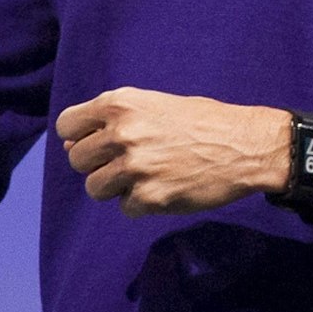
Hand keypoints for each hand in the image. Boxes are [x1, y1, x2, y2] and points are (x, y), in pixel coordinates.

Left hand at [57, 88, 293, 218]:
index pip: (67, 125)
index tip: (97, 143)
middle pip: (77, 160)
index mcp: (121, 103)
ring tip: (146, 176)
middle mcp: (122, 133)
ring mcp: (134, 167)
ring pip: (95, 188)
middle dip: (97, 164)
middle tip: (128, 161)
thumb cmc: (202, 121)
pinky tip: (166, 187)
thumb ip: (111, 123)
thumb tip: (69, 145)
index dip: (79, 136)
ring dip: (116, 187)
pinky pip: (125, 207)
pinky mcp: (149, 197)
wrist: (245, 145)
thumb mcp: (154, 106)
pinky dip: (142, 202)